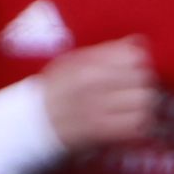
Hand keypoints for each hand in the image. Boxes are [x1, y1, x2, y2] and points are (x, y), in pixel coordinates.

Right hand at [35, 35, 160, 155]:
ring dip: (141, 106)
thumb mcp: (73, 61)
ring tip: (130, 108)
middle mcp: (95, 84)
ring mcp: (99, 109)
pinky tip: (127, 123)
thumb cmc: (54, 89)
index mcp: (89, 64)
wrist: (31, 122)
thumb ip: (107, 51)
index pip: (134, 57)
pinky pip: (136, 127)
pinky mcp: (101, 131)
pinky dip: (137, 125)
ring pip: (143, 104)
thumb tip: (139, 41)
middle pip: (143, 79)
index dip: (137, 64)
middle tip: (130, 91)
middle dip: (141, 85)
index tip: (129, 71)